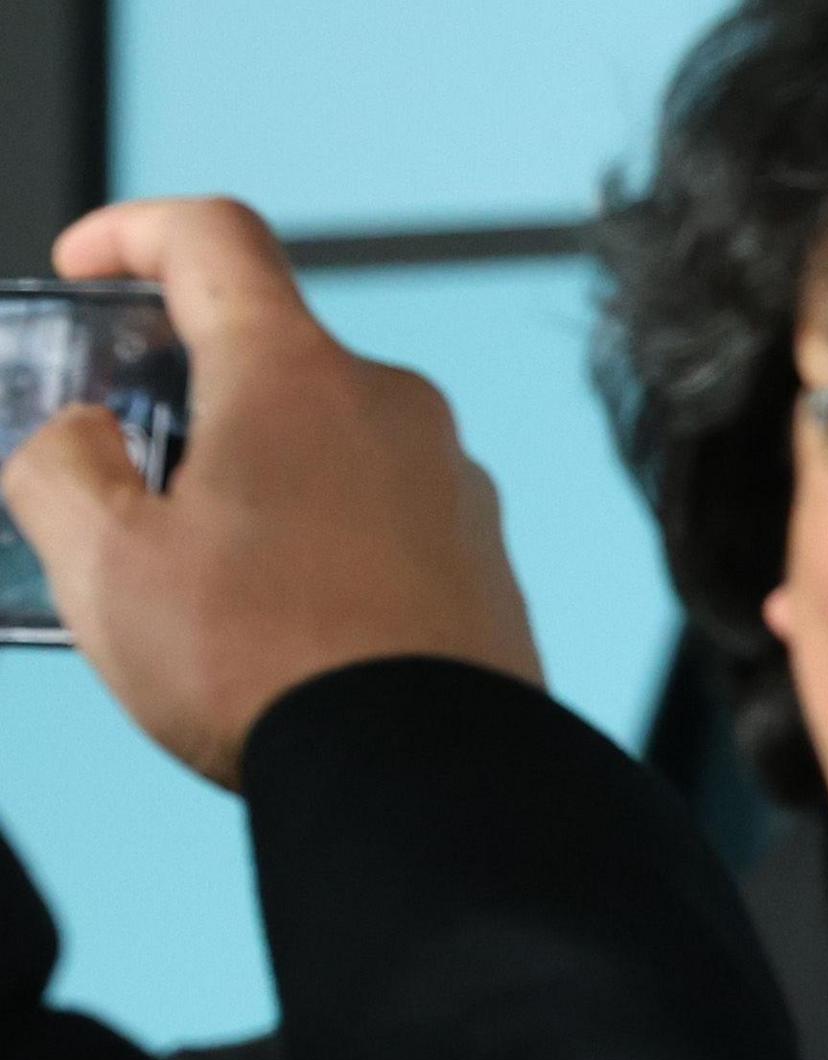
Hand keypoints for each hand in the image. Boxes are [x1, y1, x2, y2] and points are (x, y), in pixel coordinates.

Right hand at [0, 198, 539, 789]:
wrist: (428, 780)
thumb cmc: (265, 667)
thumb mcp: (101, 560)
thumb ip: (61, 467)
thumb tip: (84, 439)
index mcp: (295, 376)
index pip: (212, 238)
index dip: (132, 231)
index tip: (86, 266)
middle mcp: (395, 408)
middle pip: (269, 356)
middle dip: (183, 395)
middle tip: (123, 469)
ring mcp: (455, 483)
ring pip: (329, 444)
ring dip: (254, 476)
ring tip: (197, 568)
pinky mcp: (486, 558)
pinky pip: (383, 515)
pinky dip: (320, 535)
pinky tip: (280, 616)